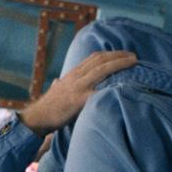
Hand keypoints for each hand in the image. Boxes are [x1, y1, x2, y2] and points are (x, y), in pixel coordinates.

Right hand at [18, 50, 136, 134]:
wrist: (37, 118)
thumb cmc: (47, 107)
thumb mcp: (53, 91)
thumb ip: (58, 84)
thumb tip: (56, 81)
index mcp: (72, 74)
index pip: (93, 58)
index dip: (109, 54)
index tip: (122, 53)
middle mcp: (76, 77)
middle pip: (100, 60)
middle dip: (118, 55)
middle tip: (134, 56)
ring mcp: (78, 87)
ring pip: (102, 69)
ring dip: (119, 64)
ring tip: (134, 62)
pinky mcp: (80, 99)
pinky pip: (99, 90)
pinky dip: (112, 85)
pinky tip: (124, 84)